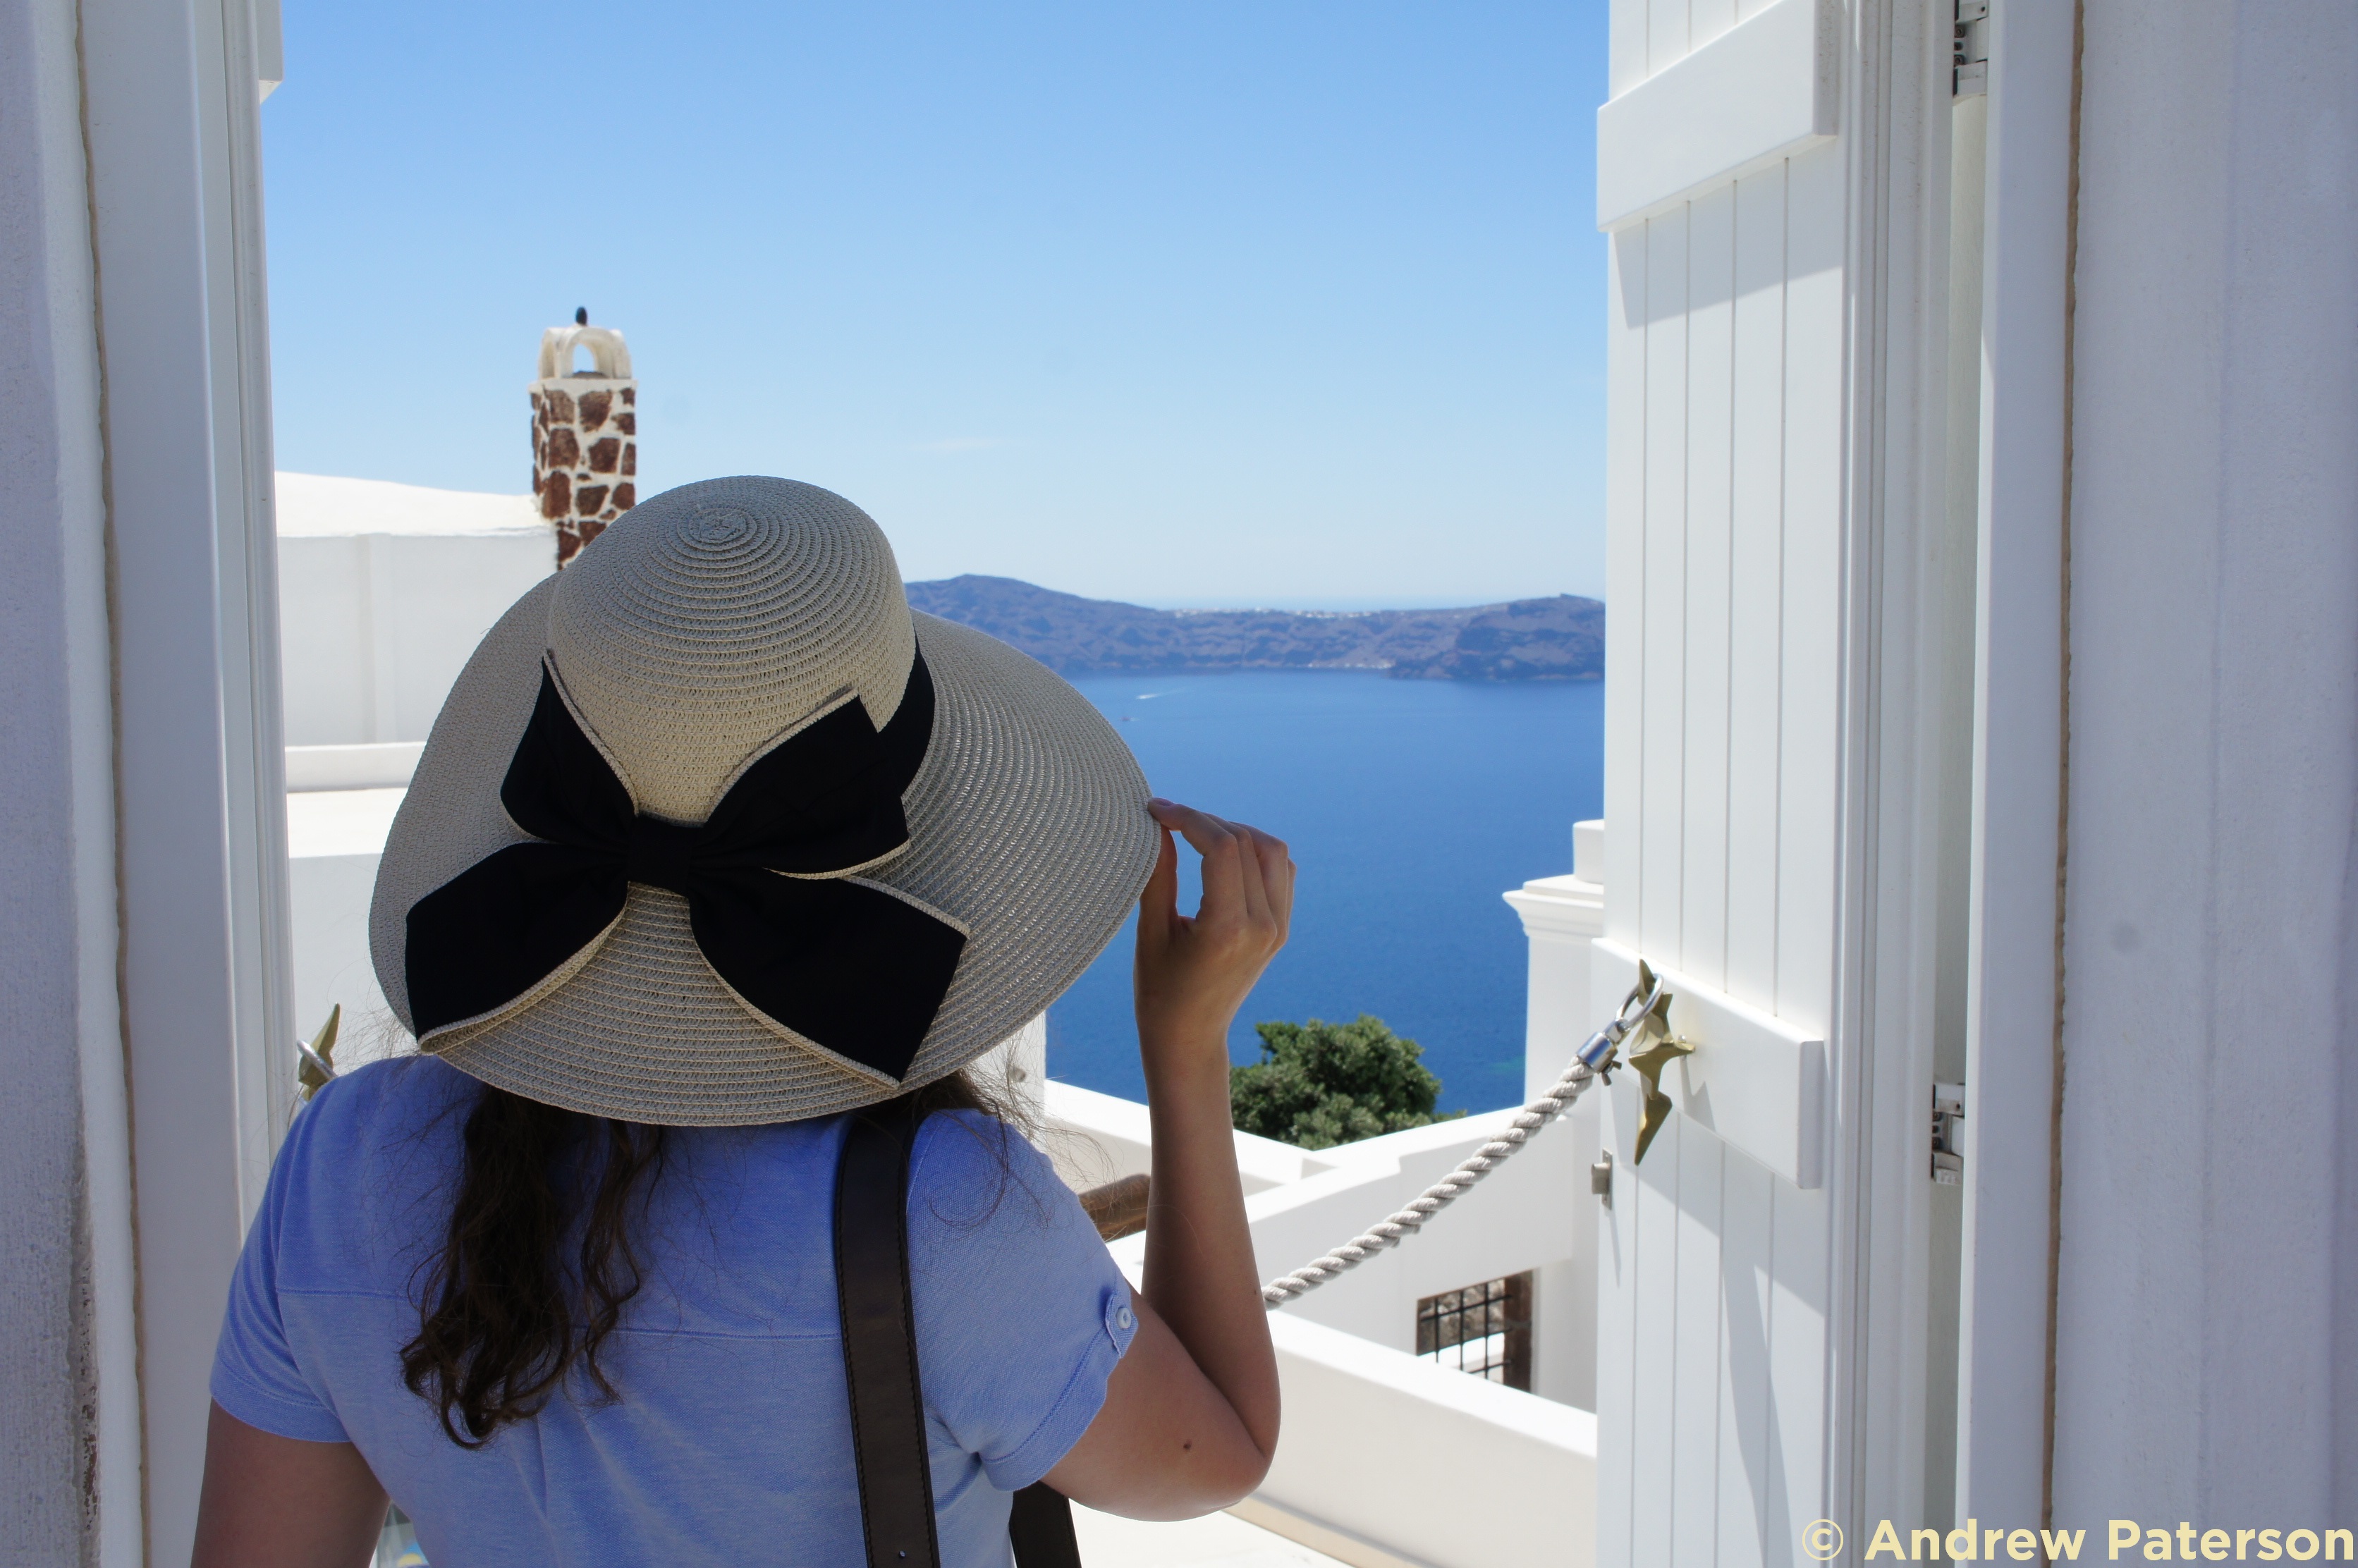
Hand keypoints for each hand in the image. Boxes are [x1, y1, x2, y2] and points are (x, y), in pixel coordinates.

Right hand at [1133, 799, 1293, 1079]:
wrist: (1190, 1037)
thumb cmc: (1159, 991)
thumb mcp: (1151, 932)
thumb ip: (1157, 875)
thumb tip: (1158, 824)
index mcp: (1228, 930)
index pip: (1222, 847)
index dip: (1188, 817)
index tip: (1156, 810)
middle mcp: (1263, 926)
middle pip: (1246, 842)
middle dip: (1206, 820)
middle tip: (1168, 819)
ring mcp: (1278, 928)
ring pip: (1272, 851)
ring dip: (1235, 831)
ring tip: (1196, 833)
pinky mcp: (1282, 930)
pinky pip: (1281, 871)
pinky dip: (1256, 852)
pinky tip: (1223, 854)